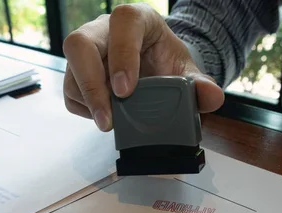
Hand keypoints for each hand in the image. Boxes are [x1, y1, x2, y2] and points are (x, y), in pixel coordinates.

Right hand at [62, 3, 223, 130]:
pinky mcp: (76, 73)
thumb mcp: (185, 69)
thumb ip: (200, 83)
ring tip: (111, 123)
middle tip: (108, 119)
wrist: (154, 67)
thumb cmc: (165, 60)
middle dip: (91, 85)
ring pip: (70, 72)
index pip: (121, 24)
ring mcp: (86, 51)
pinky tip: (106, 116)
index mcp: (135, 19)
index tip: (127, 91)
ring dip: (88, 103)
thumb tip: (211, 96)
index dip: (121, 56)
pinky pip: (70, 92)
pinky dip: (85, 109)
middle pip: (79, 44)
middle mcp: (103, 30)